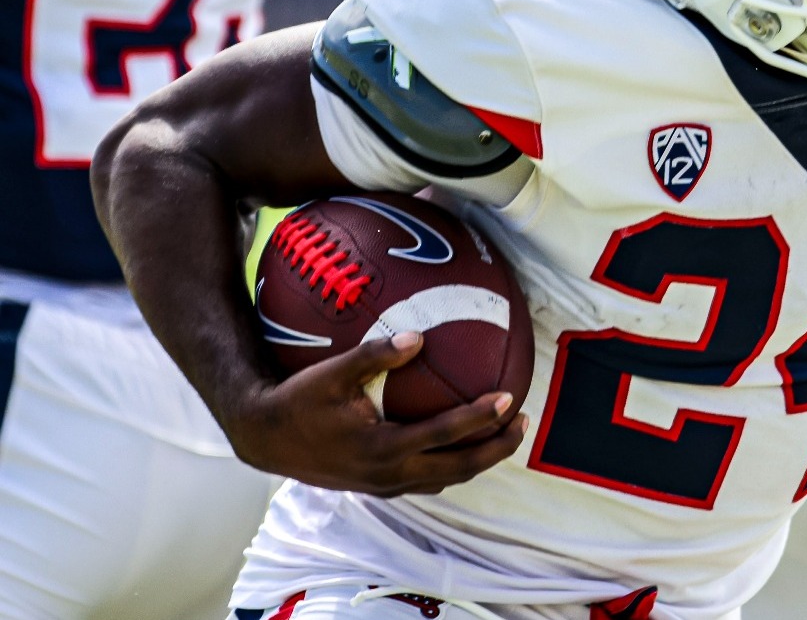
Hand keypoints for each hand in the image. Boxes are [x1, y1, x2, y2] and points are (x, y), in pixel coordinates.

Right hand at [222, 332, 526, 496]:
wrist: (264, 439)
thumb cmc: (298, 399)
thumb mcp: (332, 372)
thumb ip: (375, 354)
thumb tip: (419, 336)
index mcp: (383, 448)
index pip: (446, 435)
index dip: (482, 418)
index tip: (511, 397)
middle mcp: (389, 474)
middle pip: (460, 467)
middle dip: (497, 448)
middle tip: (525, 421)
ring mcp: (385, 485)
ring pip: (447, 479)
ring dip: (480, 459)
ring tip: (507, 433)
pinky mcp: (379, 487)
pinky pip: (429, 480)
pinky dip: (454, 464)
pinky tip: (463, 442)